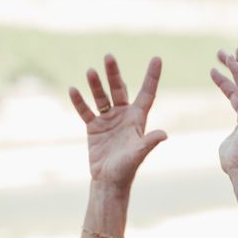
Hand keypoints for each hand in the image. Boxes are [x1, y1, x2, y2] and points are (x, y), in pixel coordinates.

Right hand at [70, 55, 165, 189]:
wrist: (108, 181)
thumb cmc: (127, 169)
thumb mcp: (138, 154)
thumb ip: (149, 143)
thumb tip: (164, 134)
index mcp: (137, 118)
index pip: (146, 93)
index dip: (152, 76)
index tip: (157, 58)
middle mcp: (123, 115)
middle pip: (119, 89)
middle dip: (113, 74)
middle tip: (109, 57)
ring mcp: (107, 120)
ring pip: (101, 97)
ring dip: (95, 84)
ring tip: (91, 71)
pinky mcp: (93, 127)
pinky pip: (86, 111)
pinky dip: (79, 102)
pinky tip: (73, 89)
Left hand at [210, 47, 237, 190]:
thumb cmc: (236, 164)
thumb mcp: (229, 146)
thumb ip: (230, 139)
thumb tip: (229, 144)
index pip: (236, 95)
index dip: (225, 81)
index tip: (214, 70)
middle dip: (235, 66)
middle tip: (223, 53)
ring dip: (237, 65)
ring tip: (225, 52)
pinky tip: (233, 60)